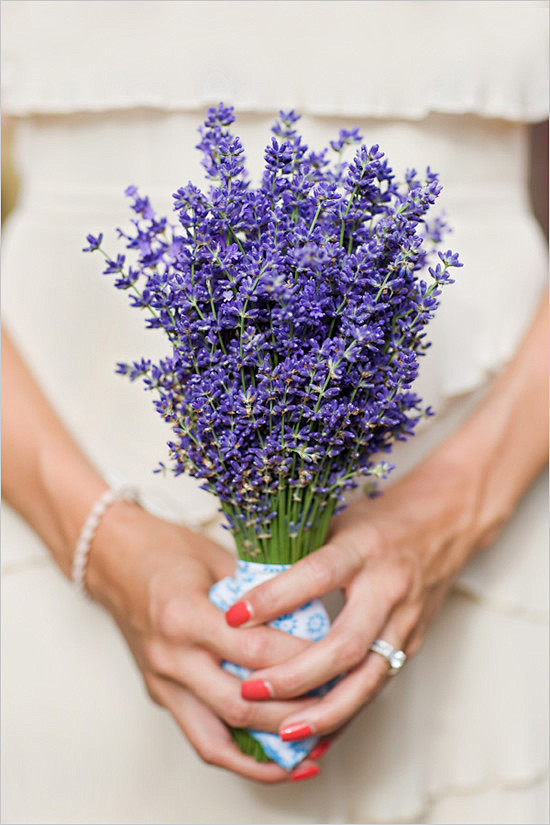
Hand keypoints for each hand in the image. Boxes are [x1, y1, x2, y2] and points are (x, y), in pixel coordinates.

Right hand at [87, 501, 321, 781]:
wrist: (111, 558)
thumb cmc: (165, 549)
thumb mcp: (216, 558)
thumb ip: (257, 591)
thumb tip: (307, 617)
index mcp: (184, 616)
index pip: (254, 649)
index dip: (300, 658)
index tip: (336, 657)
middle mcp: (170, 656)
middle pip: (239, 702)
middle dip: (293, 711)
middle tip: (337, 706)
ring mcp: (161, 682)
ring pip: (217, 737)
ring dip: (266, 751)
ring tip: (311, 752)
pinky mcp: (159, 694)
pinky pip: (201, 736)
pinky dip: (238, 754)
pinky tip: (273, 760)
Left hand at [226, 457, 477, 740]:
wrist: (445, 525)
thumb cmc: (377, 521)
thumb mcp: (335, 521)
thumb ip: (296, 551)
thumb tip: (239, 583)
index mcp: (364, 549)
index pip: (318, 576)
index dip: (275, 598)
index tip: (232, 617)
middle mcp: (388, 588)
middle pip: (346, 645)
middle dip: (295, 676)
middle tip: (249, 691)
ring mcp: (406, 622)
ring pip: (367, 680)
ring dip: (323, 712)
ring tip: (281, 732)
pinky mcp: (412, 645)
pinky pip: (376, 687)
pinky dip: (344, 715)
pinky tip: (314, 736)